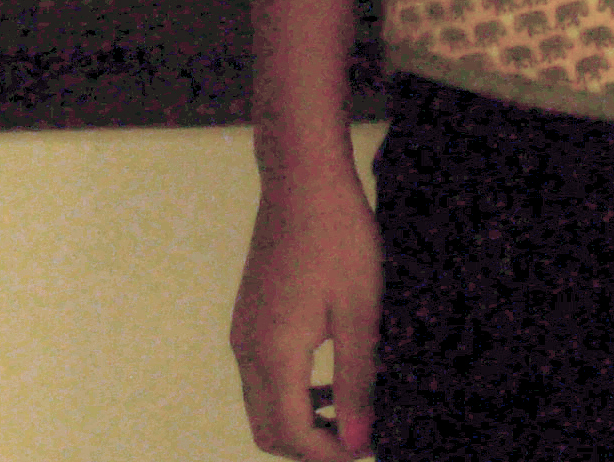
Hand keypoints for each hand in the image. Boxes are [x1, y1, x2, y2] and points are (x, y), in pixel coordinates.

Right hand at [230, 167, 380, 458]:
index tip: (370, 450)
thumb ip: (357, 380)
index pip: (291, 434)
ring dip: (303, 421)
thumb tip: (357, 439)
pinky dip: (294, 393)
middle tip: (360, 439)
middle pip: (269, 430)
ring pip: (264, 406)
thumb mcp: (361, 311)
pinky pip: (263, 377)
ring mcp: (244, 335)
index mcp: (274, 354)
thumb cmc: (339, 236)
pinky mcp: (250, 319)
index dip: (329, 454)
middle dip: (312, 446)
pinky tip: (334, 379)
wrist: (303, 180)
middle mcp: (248, 351)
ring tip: (353, 414)